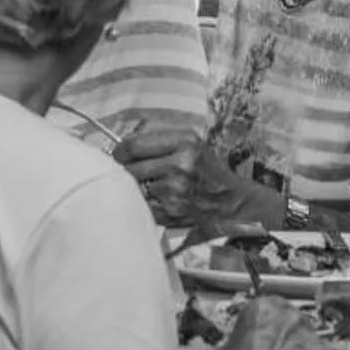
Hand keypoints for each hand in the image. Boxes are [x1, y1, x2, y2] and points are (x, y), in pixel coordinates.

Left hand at [116, 124, 284, 230]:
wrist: (231, 202)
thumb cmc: (207, 170)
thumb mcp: (191, 143)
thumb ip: (158, 138)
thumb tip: (120, 144)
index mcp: (185, 142)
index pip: (133, 144)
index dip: (120, 151)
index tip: (118, 154)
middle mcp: (181, 164)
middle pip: (129, 167)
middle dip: (127, 170)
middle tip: (135, 172)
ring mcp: (175, 190)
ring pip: (134, 187)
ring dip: (138, 187)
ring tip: (155, 186)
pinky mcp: (171, 211)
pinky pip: (142, 204)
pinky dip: (146, 203)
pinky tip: (162, 200)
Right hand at [207, 294, 335, 349]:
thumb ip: (244, 337)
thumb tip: (251, 341)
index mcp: (263, 309)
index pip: (271, 305)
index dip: (267, 325)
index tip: (265, 336)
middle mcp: (292, 319)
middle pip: (294, 321)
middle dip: (287, 337)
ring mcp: (313, 341)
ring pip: (310, 343)